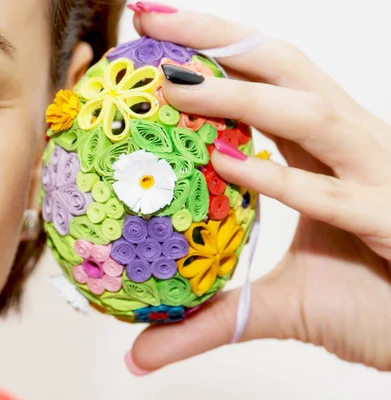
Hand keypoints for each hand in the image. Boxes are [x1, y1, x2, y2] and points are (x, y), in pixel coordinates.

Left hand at [126, 7, 390, 374]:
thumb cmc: (373, 306)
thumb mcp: (277, 306)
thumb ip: (208, 319)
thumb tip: (138, 350)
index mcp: (324, 150)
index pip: (264, 78)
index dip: (211, 49)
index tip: (152, 28)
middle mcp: (353, 147)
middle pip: (284, 65)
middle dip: (216, 34)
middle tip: (150, 13)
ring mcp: (379, 175)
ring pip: (309, 113)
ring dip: (238, 94)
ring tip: (171, 85)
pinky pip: (332, 191)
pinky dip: (279, 177)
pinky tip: (224, 161)